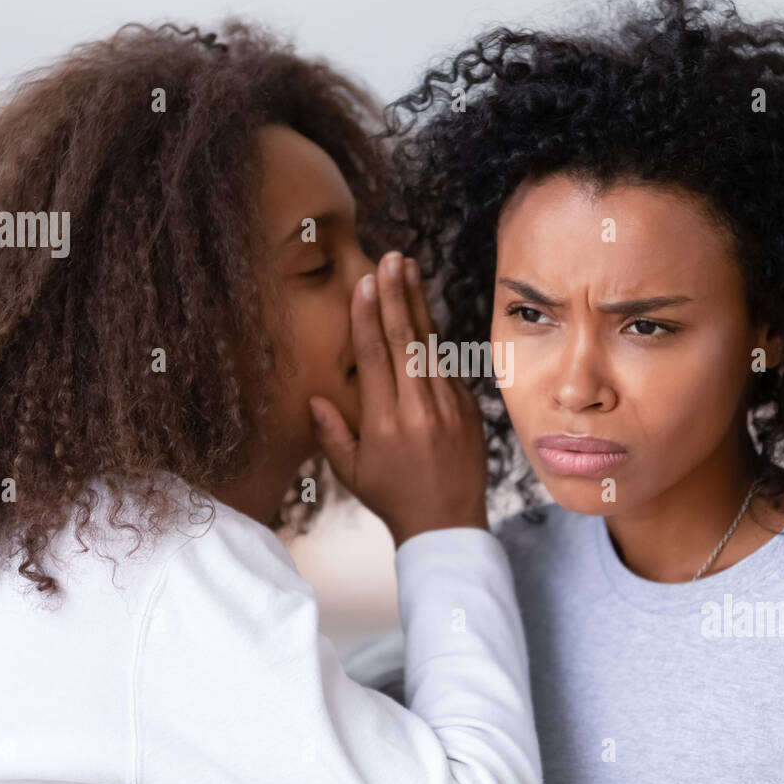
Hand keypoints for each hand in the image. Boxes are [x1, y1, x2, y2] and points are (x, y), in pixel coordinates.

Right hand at [309, 251, 488, 547]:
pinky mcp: (468, 408)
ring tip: (409, 269)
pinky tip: (425, 309)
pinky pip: (448, 365)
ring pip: (431, 346)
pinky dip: (435, 336)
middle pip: (406, 340)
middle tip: (391, 258)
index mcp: (384, 423)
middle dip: (397, 295)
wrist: (447, 524)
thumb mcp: (351, 472)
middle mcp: (418, 410)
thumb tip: (315, 397)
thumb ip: (332, 432)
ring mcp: (448, 407)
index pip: (375, 357)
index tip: (364, 284)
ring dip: (419, 303)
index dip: (368, 317)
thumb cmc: (392, 498)